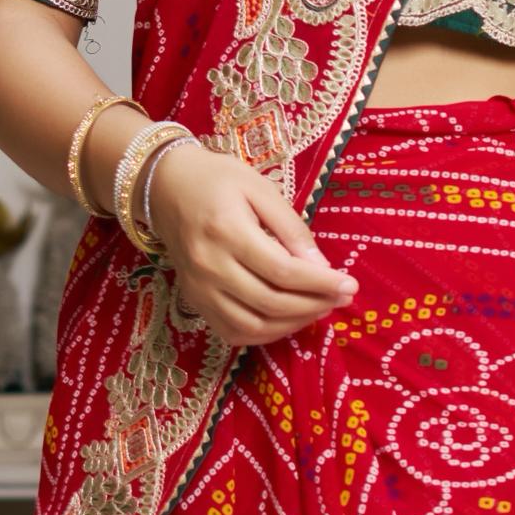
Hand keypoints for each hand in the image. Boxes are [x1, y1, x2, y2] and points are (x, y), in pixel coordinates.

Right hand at [128, 134, 357, 348]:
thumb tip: (321, 266)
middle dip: (314, 305)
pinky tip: (288, 319)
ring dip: (293, 324)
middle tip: (342, 298)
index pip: (283, 270)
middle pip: (271, 302)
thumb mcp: (259, 188)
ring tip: (320, 308)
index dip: (321, 283)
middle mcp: (209, 266)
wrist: (165, 187)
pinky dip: (266, 333)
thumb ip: (291, 227)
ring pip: (253, 325)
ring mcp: (198, 289)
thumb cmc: (217, 180)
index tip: (349, 284)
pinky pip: (233, 332)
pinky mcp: (194, 302)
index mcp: (226, 231)